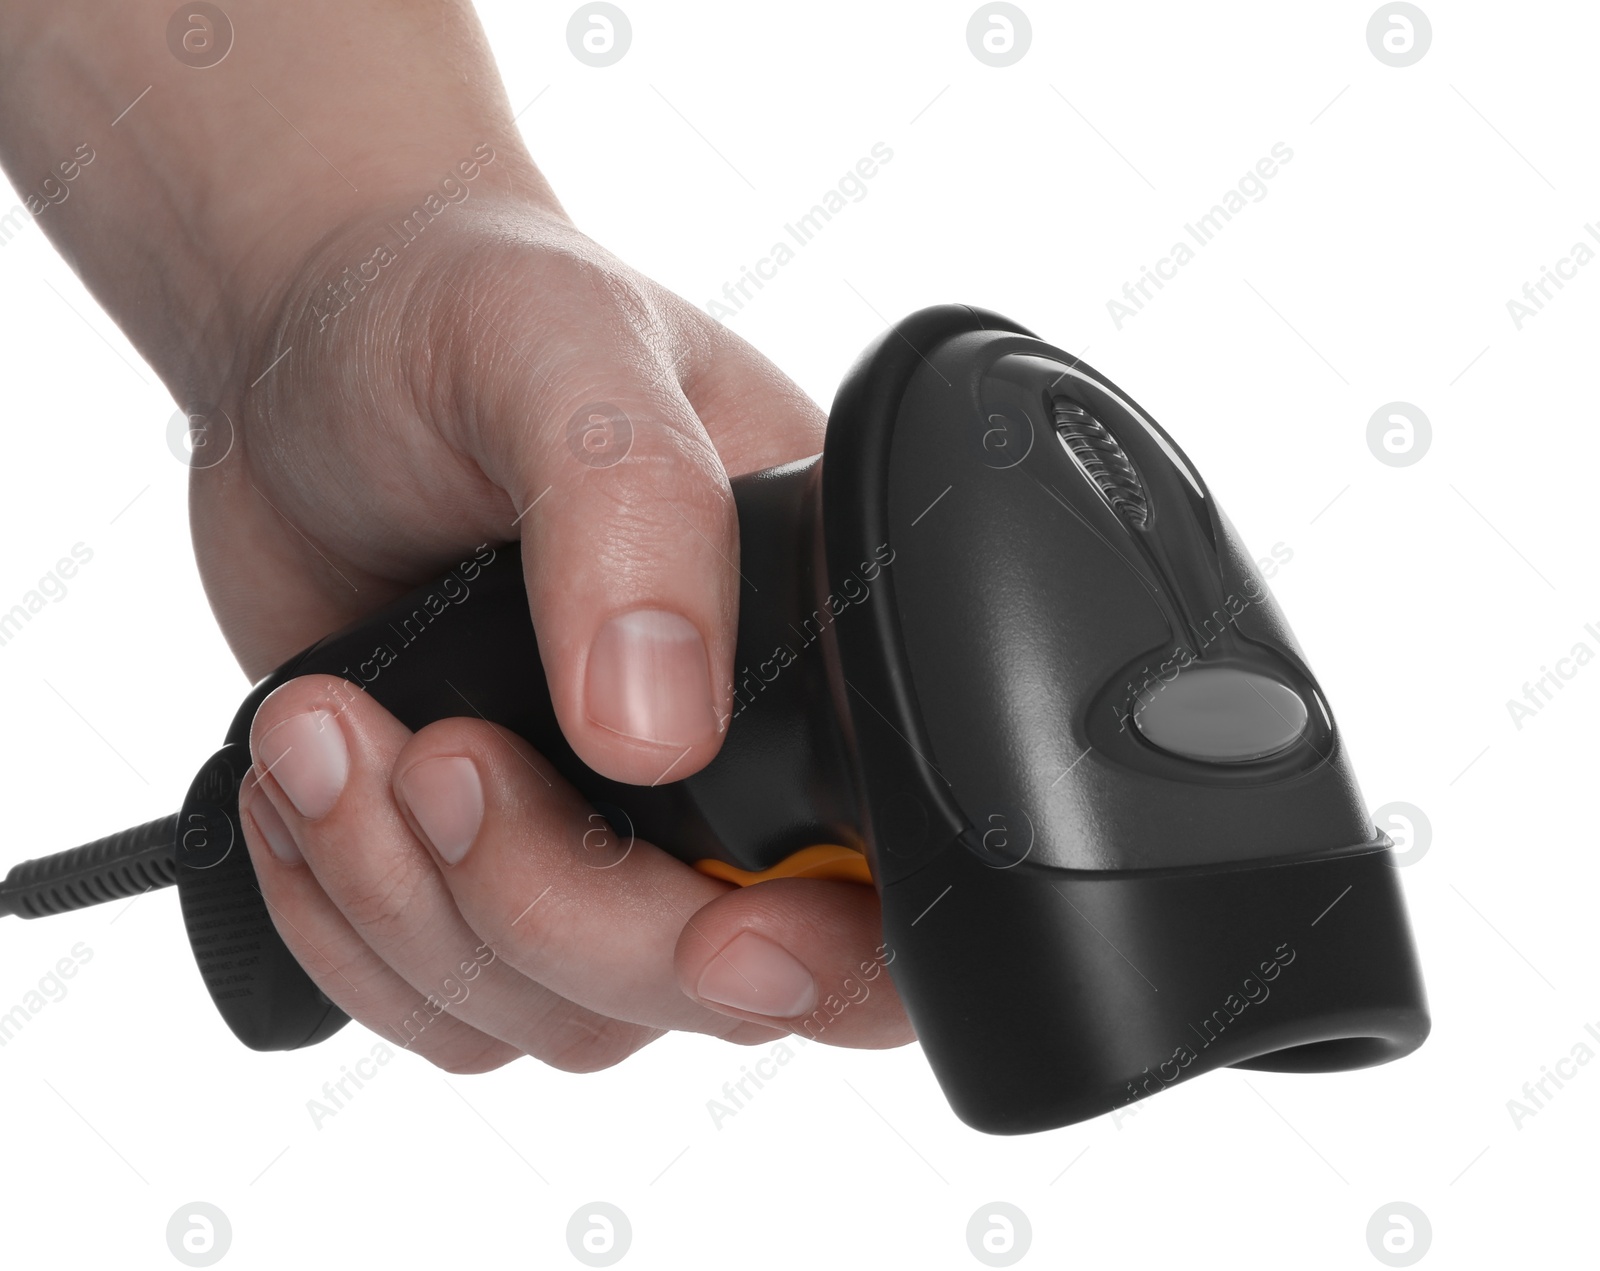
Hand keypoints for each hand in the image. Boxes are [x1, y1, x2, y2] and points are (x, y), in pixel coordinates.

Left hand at [215, 194, 914, 1070]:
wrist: (307, 364)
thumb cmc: (458, 316)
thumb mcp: (566, 352)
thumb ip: (634, 513)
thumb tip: (660, 731)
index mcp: (817, 652)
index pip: (887, 883)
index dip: (825, 951)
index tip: (719, 926)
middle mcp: (729, 771)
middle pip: (710, 992)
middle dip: (553, 908)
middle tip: (439, 752)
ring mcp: (601, 835)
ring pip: (560, 1016)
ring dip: (415, 906)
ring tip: (329, 732)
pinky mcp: (477, 871)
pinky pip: (441, 1007)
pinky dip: (348, 930)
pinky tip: (306, 780)